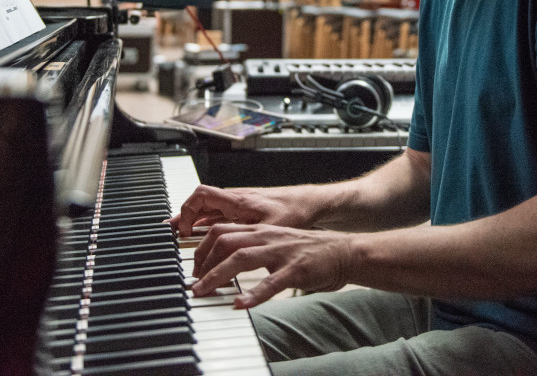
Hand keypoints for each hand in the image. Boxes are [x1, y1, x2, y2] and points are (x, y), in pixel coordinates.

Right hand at [169, 184, 316, 238]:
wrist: (309, 202)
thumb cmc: (295, 210)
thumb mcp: (273, 226)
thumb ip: (250, 235)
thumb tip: (230, 251)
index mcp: (238, 201)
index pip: (202, 196)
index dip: (187, 211)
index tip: (184, 231)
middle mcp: (235, 200)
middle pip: (199, 202)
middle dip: (183, 217)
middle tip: (175, 235)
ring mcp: (238, 205)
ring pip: (207, 208)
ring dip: (193, 220)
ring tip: (179, 235)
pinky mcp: (244, 210)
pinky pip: (217, 213)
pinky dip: (204, 222)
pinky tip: (201, 233)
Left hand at [190, 223, 354, 308]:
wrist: (343, 251)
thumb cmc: (307, 251)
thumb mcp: (275, 243)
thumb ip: (253, 249)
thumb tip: (225, 262)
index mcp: (260, 231)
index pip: (221, 232)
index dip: (202, 249)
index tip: (194, 269)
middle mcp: (267, 237)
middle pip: (225, 241)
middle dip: (203, 262)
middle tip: (194, 284)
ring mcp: (281, 252)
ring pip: (241, 258)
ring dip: (217, 275)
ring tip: (203, 292)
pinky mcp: (296, 269)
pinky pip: (271, 283)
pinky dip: (253, 295)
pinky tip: (240, 305)